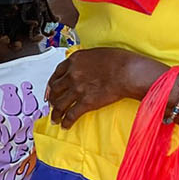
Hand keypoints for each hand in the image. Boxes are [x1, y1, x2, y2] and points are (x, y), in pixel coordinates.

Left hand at [45, 48, 160, 128]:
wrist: (128, 72)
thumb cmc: (119, 60)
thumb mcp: (97, 53)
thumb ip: (85, 61)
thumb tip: (84, 67)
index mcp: (74, 60)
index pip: (56, 73)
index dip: (51, 83)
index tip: (50, 89)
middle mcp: (72, 74)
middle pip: (55, 89)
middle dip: (52, 99)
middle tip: (51, 104)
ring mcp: (77, 89)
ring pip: (59, 104)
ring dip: (55, 114)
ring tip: (55, 119)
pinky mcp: (85, 103)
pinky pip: (71, 115)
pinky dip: (66, 122)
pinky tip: (65, 126)